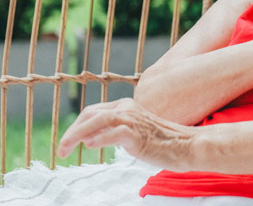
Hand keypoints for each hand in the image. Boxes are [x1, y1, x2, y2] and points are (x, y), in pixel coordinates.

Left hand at [57, 98, 196, 170]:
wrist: (186, 145)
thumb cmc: (163, 141)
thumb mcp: (135, 131)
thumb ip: (114, 130)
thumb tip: (91, 139)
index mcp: (126, 106)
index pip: (93, 112)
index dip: (76, 126)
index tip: (68, 141)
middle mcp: (127, 108)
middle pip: (90, 114)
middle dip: (71, 131)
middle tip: (62, 149)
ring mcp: (133, 120)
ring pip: (96, 121)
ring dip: (76, 135)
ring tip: (66, 149)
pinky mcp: (137, 134)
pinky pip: (112, 133)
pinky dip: (99, 139)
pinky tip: (91, 146)